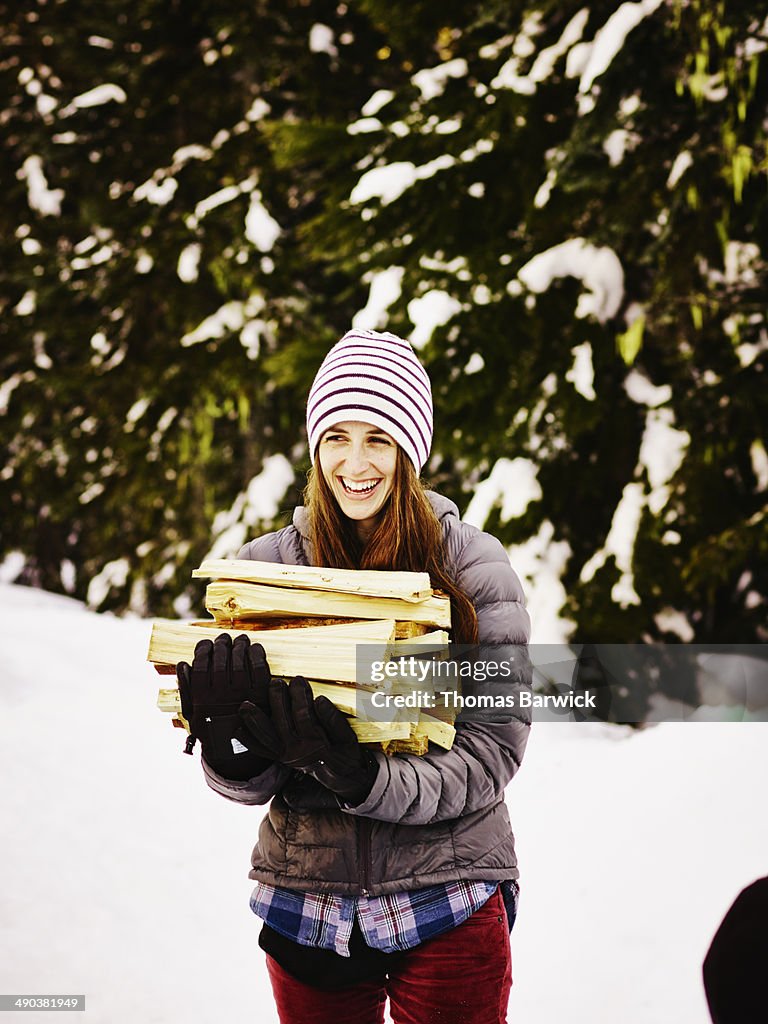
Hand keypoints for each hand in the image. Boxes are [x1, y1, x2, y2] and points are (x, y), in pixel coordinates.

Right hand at [176, 633, 276, 778]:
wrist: (236, 750)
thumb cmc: (211, 727)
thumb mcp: (192, 712)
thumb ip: (186, 687)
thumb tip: (183, 663)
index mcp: (202, 697)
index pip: (201, 663)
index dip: (204, 649)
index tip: (207, 644)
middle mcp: (221, 693)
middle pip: (221, 658)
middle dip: (222, 644)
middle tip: (225, 638)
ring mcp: (242, 693)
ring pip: (239, 660)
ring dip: (240, 646)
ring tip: (241, 640)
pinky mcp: (260, 694)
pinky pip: (259, 668)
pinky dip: (257, 655)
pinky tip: (255, 649)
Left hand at [253, 676, 377, 803]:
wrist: (342, 779)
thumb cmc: (345, 754)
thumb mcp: (348, 738)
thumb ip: (334, 720)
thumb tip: (320, 700)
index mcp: (316, 744)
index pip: (303, 715)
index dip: (300, 696)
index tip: (299, 679)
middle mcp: (297, 751)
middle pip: (282, 721)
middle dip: (278, 699)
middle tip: (276, 682)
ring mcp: (286, 756)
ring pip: (266, 736)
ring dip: (255, 719)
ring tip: (246, 704)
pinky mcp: (280, 758)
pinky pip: (261, 750)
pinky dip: (249, 740)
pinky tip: (238, 729)